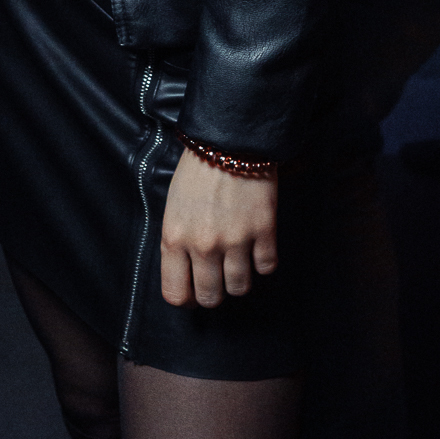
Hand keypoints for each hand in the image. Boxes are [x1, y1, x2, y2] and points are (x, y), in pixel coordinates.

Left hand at [159, 147, 277, 308]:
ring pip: (240, 288)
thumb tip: (187, 274)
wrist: (230, 139)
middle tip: (218, 279)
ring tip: (238, 261)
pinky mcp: (264, 230)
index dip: (186, 299)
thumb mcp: (173, 207)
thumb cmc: (197, 171)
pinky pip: (267, 268)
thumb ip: (177, 243)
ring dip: (239, 279)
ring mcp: (236, 240)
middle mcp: (203, 245)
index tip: (194, 292)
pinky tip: (257, 246)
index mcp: (175, 237)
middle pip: (211, 298)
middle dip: (214, 294)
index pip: (176, 294)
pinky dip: (263, 262)